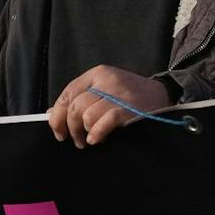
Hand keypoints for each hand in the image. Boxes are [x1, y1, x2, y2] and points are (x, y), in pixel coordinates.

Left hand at [48, 66, 171, 147]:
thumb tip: (53, 113)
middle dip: (70, 127)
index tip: (57, 131)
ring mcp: (118, 94)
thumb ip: (80, 98)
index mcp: (97, 74)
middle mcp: (106, 81)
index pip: (68, 93)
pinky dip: (96, 133)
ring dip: (84, 132)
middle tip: (75, 140)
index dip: (58, 115)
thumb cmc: (129, 96)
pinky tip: (97, 139)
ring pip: (86, 115)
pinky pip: (103, 123)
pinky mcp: (128, 109)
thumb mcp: (104, 90)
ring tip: (89, 140)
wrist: (162, 95)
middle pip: (75, 106)